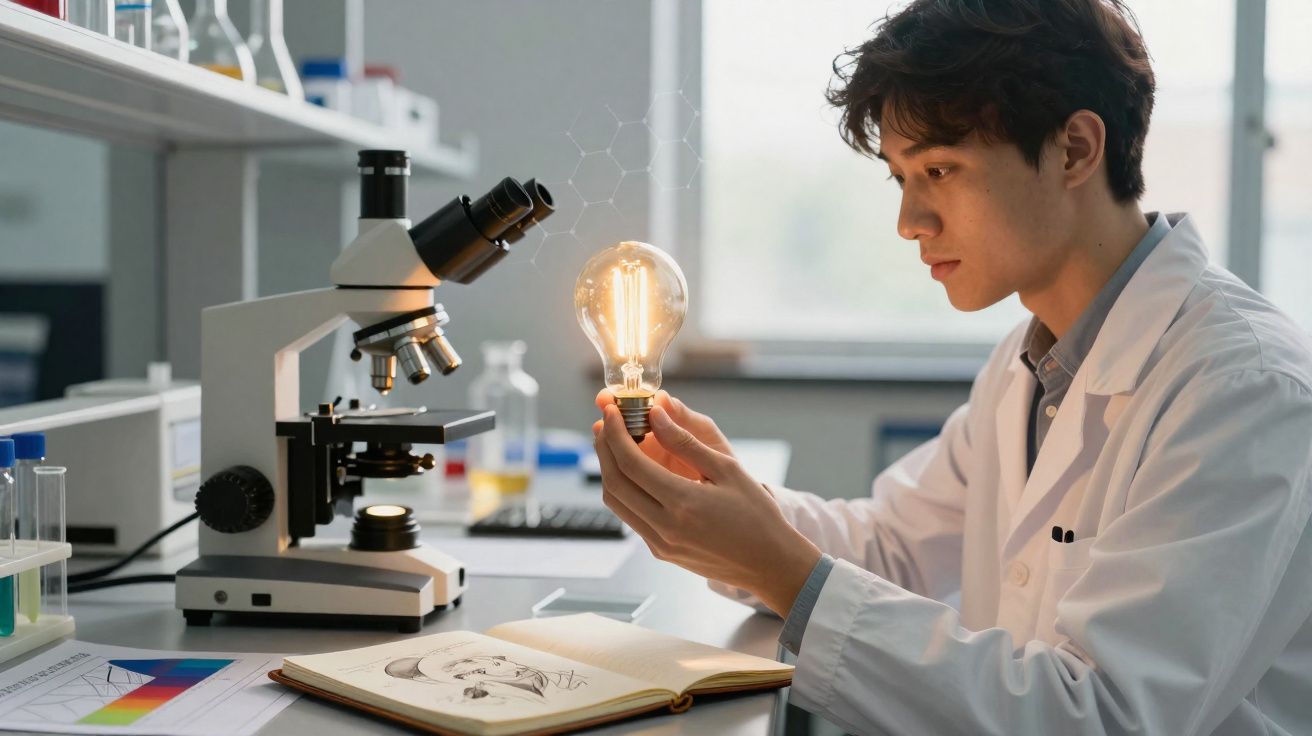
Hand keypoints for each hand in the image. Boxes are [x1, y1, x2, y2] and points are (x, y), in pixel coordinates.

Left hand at [593, 401, 820, 616]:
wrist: (769, 563)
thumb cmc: (756, 515)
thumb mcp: (727, 469)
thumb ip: (685, 442)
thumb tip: (656, 414)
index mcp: (682, 503)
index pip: (630, 463)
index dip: (615, 434)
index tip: (612, 412)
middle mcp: (665, 527)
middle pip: (614, 482)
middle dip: (604, 449)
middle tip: (605, 424)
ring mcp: (660, 543)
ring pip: (616, 503)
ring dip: (609, 470)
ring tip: (613, 444)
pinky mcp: (661, 552)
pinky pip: (630, 517)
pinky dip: (623, 491)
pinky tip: (632, 473)